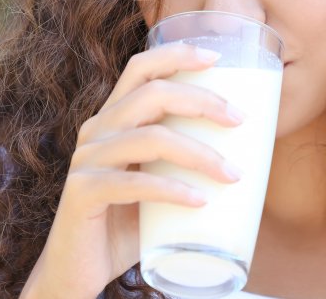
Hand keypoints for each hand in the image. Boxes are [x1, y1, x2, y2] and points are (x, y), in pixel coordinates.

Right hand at [20, 43, 243, 298]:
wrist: (78, 269)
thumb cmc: (127, 224)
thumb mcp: (155, 182)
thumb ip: (181, 161)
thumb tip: (247, 152)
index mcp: (113, 119)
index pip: (140, 69)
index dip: (177, 55)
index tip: (217, 59)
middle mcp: (96, 131)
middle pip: (151, 94)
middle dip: (201, 101)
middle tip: (239, 120)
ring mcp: (86, 161)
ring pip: (149, 138)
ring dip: (199, 153)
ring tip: (232, 175)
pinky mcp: (82, 194)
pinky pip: (133, 184)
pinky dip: (172, 190)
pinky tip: (199, 201)